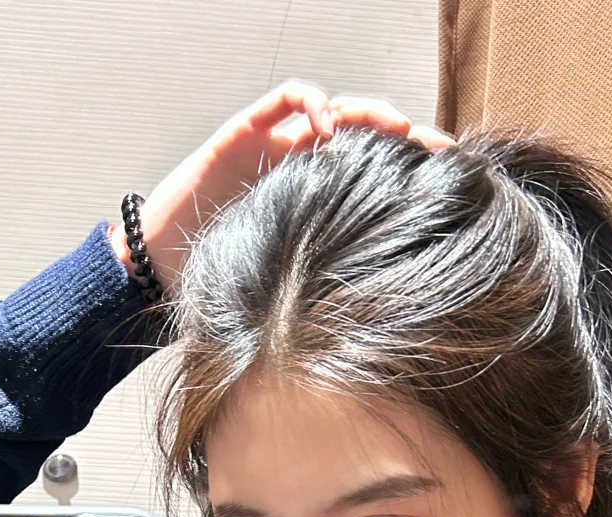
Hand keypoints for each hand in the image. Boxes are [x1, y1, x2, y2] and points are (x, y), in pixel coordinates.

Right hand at [109, 79, 454, 297]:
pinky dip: (312, 102)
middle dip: (406, 133)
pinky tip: (328, 128)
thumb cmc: (220, 283)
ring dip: (369, 113)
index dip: (414, 168)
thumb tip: (390, 323)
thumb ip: (329, 286)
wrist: (157, 269)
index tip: (454, 178)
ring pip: (335, 107)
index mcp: (318, 199)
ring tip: (395, 130)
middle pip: (366, 132)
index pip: (375, 170)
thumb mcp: (289, 287)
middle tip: (440, 149)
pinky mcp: (244, 132)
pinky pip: (286, 98)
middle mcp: (301, 165)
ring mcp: (274, 145)